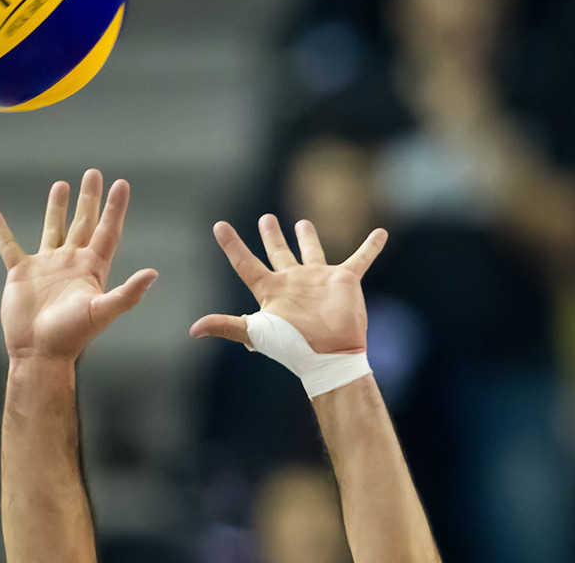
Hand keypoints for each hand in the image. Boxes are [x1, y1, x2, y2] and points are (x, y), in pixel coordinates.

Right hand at [0, 170, 157, 361]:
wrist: (39, 352)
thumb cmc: (72, 335)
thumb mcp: (102, 312)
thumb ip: (128, 293)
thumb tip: (153, 274)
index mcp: (92, 268)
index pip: (107, 230)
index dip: (115, 208)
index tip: (122, 184)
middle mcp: (71, 262)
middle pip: (84, 222)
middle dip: (89, 198)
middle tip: (93, 173)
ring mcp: (46, 265)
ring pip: (53, 228)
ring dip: (57, 207)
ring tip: (60, 184)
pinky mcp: (20, 273)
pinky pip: (9, 246)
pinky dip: (0, 231)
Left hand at [189, 215, 386, 353]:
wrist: (330, 355)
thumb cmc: (293, 345)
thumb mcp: (257, 332)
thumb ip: (228, 326)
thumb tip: (193, 329)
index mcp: (271, 290)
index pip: (245, 263)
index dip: (231, 245)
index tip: (218, 226)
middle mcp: (293, 281)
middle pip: (279, 253)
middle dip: (271, 235)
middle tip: (266, 219)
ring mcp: (319, 279)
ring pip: (312, 251)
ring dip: (308, 237)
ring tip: (302, 222)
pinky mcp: (345, 280)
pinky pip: (361, 258)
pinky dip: (371, 246)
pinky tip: (380, 232)